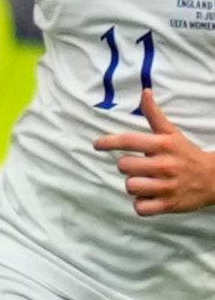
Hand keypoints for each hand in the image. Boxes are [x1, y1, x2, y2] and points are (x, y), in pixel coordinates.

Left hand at [94, 91, 214, 216]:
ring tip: (148, 182)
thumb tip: (145, 92)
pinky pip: (140, 207)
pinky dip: (142, 204)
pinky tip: (151, 197)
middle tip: (143, 167)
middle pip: (124, 166)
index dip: (109, 142)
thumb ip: (154, 115)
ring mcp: (167, 186)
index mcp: (163, 145)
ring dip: (135, 186)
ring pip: (130, 186)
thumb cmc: (186, 154)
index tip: (97, 144)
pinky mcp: (168, 205)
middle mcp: (164, 164)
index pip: (129, 140)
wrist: (214, 179)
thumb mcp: (172, 133)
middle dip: (129, 167)